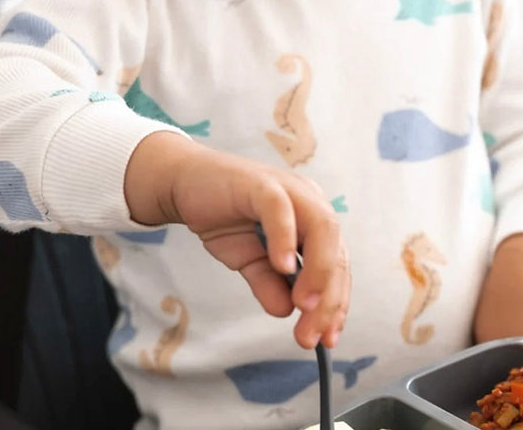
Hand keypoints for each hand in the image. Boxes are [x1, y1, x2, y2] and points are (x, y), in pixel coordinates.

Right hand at [124, 131, 349, 349]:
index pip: (337, 266)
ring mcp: (289, 189)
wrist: (185, 183)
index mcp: (314, 222)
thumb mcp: (248, 261)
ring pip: (321, 229)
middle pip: (336, 252)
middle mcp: (311, 203)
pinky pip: (281, 210)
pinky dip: (286, 239)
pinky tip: (283, 268)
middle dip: (328, 299)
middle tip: (310, 335)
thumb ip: (268, 284)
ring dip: (317, 272)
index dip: (336, 303)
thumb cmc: (225, 218)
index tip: (328, 339)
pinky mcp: (261, 183)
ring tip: (304, 307)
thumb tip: (284, 313)